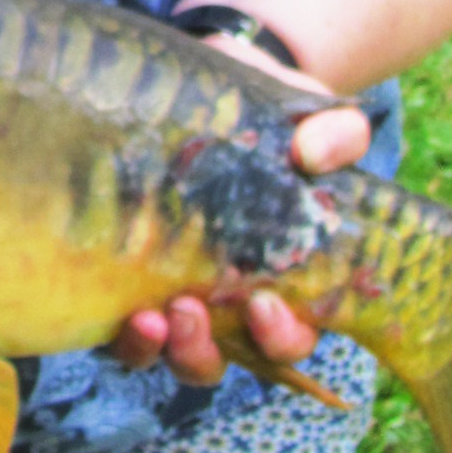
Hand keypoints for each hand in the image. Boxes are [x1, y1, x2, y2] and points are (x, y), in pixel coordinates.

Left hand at [110, 31, 370, 384]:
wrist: (198, 94)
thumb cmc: (261, 119)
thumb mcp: (302, 118)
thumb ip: (332, 133)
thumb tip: (319, 154)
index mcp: (278, 280)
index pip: (290, 335)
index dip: (282, 335)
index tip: (264, 304)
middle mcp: (223, 304)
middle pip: (223, 358)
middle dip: (207, 348)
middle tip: (191, 310)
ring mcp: (170, 298)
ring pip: (169, 355)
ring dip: (161, 348)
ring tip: (151, 316)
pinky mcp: (122, 283)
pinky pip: (119, 332)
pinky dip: (122, 333)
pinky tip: (120, 307)